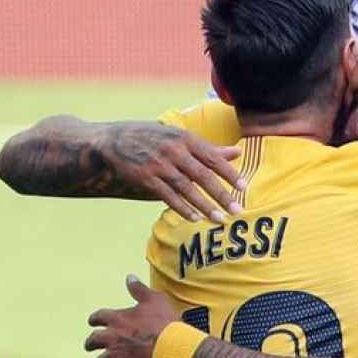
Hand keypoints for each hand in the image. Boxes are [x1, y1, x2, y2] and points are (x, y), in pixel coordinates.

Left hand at [86, 276, 180, 357]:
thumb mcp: (153, 299)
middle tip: (90, 347)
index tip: (93, 322)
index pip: (99, 317)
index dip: (96, 319)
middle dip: (91, 344)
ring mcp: (114, 356)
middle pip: (94, 341)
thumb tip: (129, 277)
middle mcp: (110, 337)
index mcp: (116, 318)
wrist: (171, 347)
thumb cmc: (164, 321)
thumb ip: (138, 289)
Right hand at [102, 124, 244, 223]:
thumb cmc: (153, 139)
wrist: (114, 140)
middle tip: (237, 211)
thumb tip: (238, 153)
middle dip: (221, 194)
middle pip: (202, 175)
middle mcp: (174, 150)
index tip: (243, 188)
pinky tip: (194, 218)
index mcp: (185, 138)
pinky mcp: (146, 177)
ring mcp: (159, 164)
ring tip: (219, 219)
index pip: (212, 157)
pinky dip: (182, 208)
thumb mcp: (181, 138)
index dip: (229, 173)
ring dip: (204, 206)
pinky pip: (167, 195)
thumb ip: (209, 149)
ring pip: (186, 188)